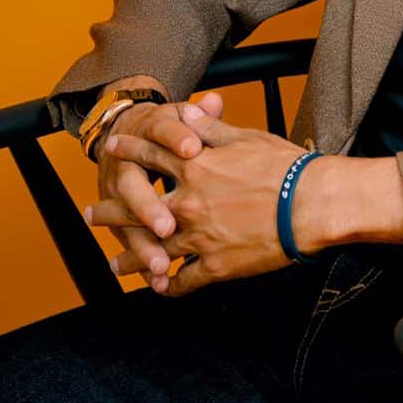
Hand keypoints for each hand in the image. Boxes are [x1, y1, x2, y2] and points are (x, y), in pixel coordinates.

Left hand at [90, 107, 307, 296]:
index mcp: (196, 166)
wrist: (310, 204)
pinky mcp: (215, 266)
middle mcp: (188, 202)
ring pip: (153, 251)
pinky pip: (183, 281)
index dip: (129, 150)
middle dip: (111, 212)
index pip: (151, 155)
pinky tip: (161, 289)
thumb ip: (210, 128)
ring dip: (131, 258)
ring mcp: (199, 237)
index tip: (112, 149)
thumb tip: (187, 113)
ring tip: (115, 264)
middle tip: (91, 215)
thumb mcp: (246, 137)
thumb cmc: (285, 167)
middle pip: (137, 208)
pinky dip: (169, 286)